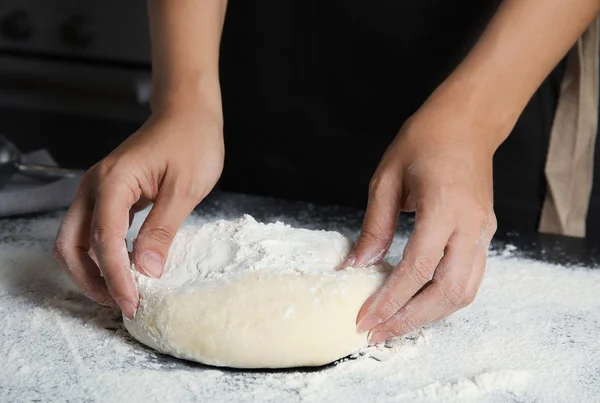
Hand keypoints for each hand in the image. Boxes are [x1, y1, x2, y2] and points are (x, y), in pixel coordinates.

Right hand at [53, 108, 223, 318]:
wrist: (188, 113)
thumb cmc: (192, 141)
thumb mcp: (184, 189)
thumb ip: (162, 230)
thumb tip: (146, 270)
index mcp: (113, 182)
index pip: (103, 240)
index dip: (115, 277)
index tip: (132, 302)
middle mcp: (96, 186)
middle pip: (71, 244)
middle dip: (90, 280)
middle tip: (121, 303)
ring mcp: (99, 189)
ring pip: (76, 239)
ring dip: (92, 270)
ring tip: (120, 292)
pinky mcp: (110, 194)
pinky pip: (93, 230)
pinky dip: (101, 254)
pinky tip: (124, 268)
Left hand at [342, 90, 499, 343]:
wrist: (467, 123)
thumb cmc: (424, 141)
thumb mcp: (386, 179)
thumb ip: (374, 227)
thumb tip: (357, 267)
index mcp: (444, 207)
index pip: (417, 269)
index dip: (389, 299)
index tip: (364, 318)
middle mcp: (471, 226)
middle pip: (447, 292)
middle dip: (409, 319)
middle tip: (376, 333)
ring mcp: (484, 232)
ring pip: (464, 293)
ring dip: (429, 316)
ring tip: (394, 325)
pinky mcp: (485, 234)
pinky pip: (470, 279)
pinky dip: (443, 299)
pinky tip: (418, 303)